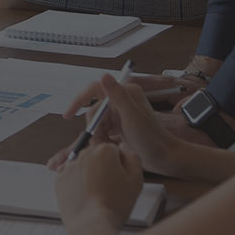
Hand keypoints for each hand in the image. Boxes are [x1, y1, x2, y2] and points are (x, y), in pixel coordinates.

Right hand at [47, 74, 188, 175]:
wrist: (165, 158)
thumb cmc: (152, 138)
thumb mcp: (133, 117)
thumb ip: (118, 95)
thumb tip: (104, 75)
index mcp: (126, 93)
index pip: (95, 89)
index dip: (80, 100)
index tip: (69, 114)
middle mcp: (121, 101)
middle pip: (94, 111)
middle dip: (94, 128)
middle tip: (100, 141)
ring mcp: (119, 115)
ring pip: (96, 123)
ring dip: (97, 136)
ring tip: (106, 146)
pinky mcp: (119, 127)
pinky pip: (101, 132)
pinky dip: (99, 140)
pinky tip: (103, 148)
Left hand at [55, 142, 140, 232]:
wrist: (91, 225)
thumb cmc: (113, 205)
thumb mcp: (136, 180)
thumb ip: (132, 157)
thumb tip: (124, 148)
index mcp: (104, 150)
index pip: (115, 151)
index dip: (120, 166)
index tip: (120, 179)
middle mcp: (84, 154)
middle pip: (98, 157)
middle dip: (104, 169)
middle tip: (110, 189)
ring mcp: (70, 167)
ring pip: (84, 167)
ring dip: (90, 176)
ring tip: (98, 195)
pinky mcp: (60, 180)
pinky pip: (72, 178)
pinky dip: (78, 186)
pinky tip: (87, 198)